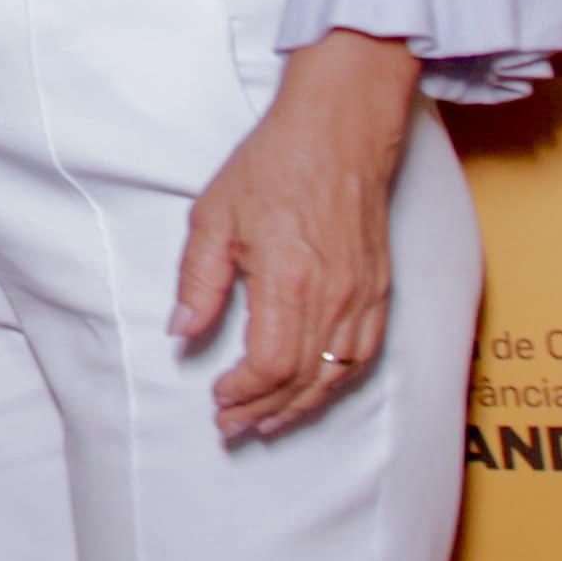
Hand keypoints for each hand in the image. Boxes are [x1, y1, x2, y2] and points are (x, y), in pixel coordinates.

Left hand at [176, 28, 418, 442]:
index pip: (269, 365)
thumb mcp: (213, 218)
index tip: (217, 399)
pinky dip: (335, 381)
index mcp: (288, 281)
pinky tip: (314, 389)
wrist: (337, 134)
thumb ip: (197, 283)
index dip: (242, 393)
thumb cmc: (273, 167)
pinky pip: (362, 354)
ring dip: (299, 405)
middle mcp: (333, 298)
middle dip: (263, 410)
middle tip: (231, 426)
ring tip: (267, 421)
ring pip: (334, 375)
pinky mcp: (380, 291)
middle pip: (301, 379)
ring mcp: (363, 297)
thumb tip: (181, 333)